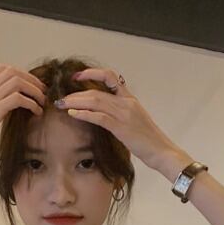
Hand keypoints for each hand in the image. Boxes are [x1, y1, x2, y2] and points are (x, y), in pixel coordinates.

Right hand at [0, 63, 46, 168]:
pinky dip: (31, 103)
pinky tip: (37, 112)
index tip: (34, 86)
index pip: (3, 69)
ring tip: (42, 102)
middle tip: (44, 92)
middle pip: (12, 71)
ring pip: (17, 82)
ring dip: (34, 90)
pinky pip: (17, 98)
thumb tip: (15, 104)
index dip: (22, 74)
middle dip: (32, 80)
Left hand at [55, 67, 181, 170]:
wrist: (162, 151)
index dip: (92, 73)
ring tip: (62, 105)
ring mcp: (124, 114)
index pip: (110, 77)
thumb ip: (122, 114)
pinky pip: (98, 116)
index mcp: (130, 99)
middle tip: (61, 98)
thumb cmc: (149, 141)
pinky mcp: (121, 127)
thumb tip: (105, 116)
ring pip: (95, 101)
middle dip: (76, 94)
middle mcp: (126, 102)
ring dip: (75, 102)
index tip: (77, 77)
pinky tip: (73, 114)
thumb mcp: (135, 121)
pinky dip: (83, 114)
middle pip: (96, 91)